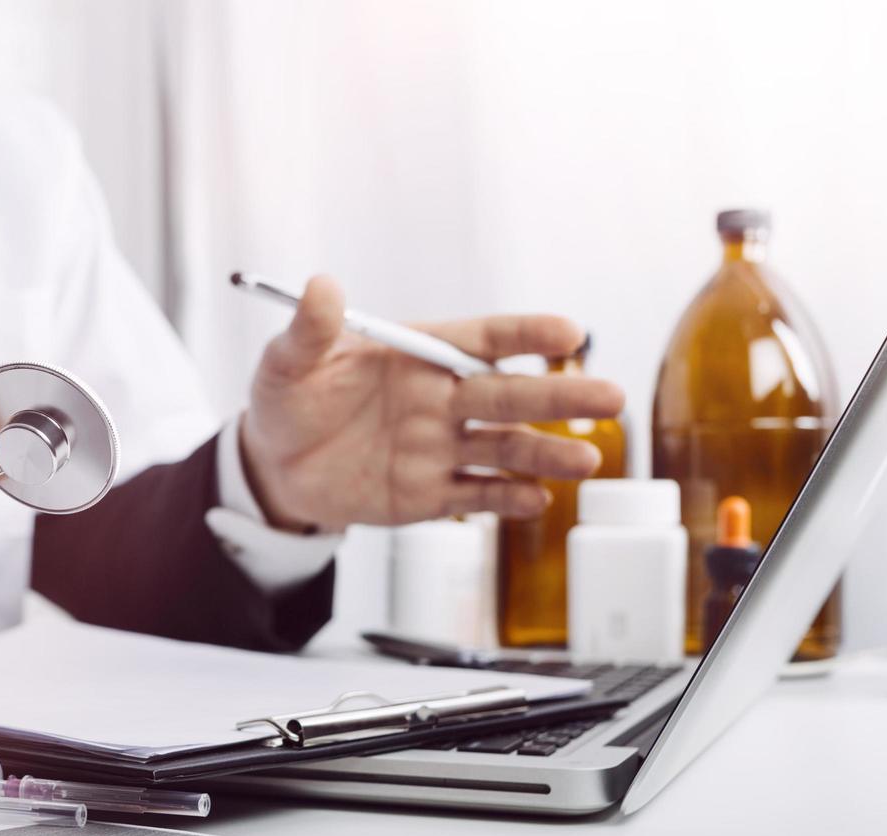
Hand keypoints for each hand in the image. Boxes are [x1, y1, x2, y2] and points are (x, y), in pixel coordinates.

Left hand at [240, 276, 625, 529]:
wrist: (275, 467)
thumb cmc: (289, 400)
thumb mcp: (287, 361)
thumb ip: (311, 329)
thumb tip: (320, 284)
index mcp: (418, 354)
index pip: (481, 339)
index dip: (525, 334)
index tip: (569, 331)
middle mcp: (441, 399)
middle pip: (510, 395)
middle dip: (560, 396)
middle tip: (610, 395)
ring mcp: (441, 447)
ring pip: (504, 449)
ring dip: (546, 453)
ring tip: (588, 460)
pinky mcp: (431, 494)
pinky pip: (476, 495)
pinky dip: (506, 499)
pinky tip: (536, 500)